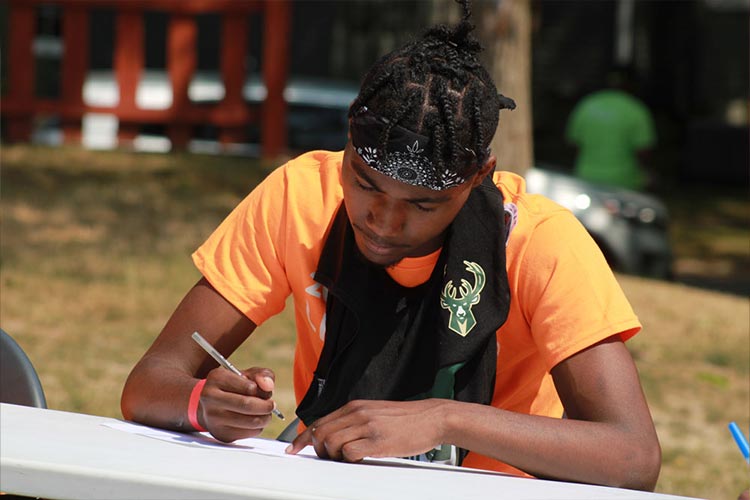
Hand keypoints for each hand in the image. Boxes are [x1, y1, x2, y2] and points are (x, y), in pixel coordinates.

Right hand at [198, 367, 276, 441]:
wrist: (210, 405)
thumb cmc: (233, 387)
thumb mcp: (247, 374)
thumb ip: (262, 374)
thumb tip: (268, 386)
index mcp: (218, 378)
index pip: (249, 388)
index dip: (263, 392)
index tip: (266, 393)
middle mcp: (211, 397)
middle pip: (247, 405)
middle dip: (266, 406)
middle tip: (271, 405)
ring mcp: (213, 418)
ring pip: (250, 422)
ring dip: (264, 418)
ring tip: (265, 413)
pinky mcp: (220, 433)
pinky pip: (248, 433)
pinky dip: (257, 428)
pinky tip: (254, 421)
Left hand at [286, 399, 448, 461]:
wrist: (432, 417)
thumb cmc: (406, 419)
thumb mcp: (376, 412)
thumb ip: (355, 420)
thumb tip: (334, 435)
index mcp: (355, 406)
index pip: (320, 421)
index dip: (304, 438)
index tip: (294, 449)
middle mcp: (358, 413)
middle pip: (321, 433)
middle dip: (317, 450)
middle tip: (327, 459)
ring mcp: (367, 426)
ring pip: (331, 443)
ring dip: (332, 456)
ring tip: (345, 460)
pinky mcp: (378, 441)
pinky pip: (350, 453)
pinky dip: (348, 460)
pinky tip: (359, 461)